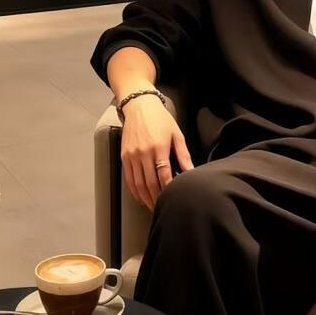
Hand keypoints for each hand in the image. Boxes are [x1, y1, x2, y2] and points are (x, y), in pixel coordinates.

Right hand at [120, 95, 193, 209]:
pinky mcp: (124, 156)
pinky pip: (129, 178)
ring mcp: (132, 156)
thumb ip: (183, 155)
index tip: (174, 198)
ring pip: (138, 184)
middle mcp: (143, 153)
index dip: (169, 189)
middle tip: (164, 208)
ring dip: (146, 198)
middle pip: (150, 183)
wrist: (139, 106)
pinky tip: (141, 197)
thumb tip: (191, 173)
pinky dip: (135, 191)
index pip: (164, 175)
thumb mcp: (177, 135)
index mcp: (158, 148)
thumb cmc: (161, 120)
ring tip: (154, 207)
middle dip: (157, 198)